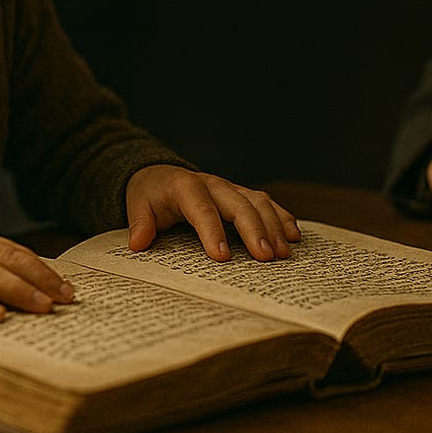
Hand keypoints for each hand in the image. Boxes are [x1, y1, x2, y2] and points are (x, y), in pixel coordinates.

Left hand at [126, 165, 300, 261]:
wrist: (160, 174)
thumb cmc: (150, 194)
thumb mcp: (138, 205)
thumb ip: (140, 222)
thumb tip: (138, 244)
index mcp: (185, 186)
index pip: (201, 209)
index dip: (212, 231)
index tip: (222, 257)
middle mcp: (212, 184)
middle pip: (238, 204)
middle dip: (254, 230)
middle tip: (267, 258)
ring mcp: (229, 188)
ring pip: (257, 202)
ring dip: (273, 226)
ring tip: (284, 253)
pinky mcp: (241, 194)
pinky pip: (266, 203)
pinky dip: (281, 217)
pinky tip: (294, 236)